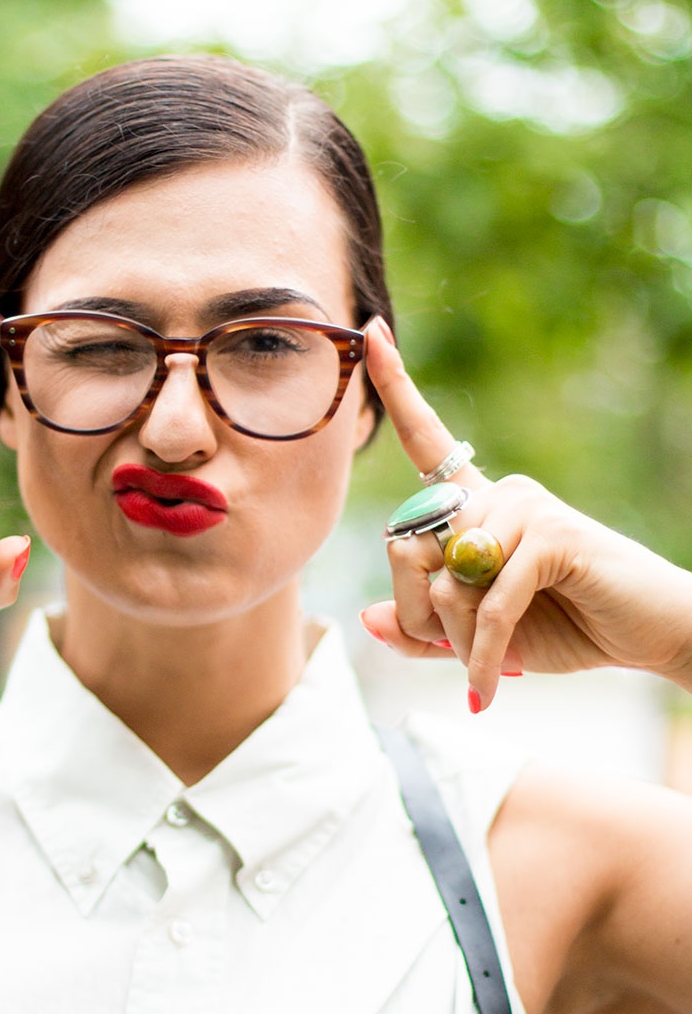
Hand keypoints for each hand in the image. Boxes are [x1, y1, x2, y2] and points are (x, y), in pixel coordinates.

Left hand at [360, 320, 691, 710]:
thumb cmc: (565, 627)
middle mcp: (497, 493)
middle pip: (408, 543)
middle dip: (419, 615)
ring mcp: (525, 506)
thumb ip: (422, 631)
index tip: (372, 330)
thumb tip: (366, 619)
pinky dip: (482, 652)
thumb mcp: (476, 640)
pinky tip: (488, 683)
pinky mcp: (551, 532)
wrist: (647, 638)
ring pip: (443, 577)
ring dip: (457, 638)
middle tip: (455, 653)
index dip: (396, 389)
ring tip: (489, 663)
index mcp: (478, 506)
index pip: (427, 442)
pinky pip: (486, 600)